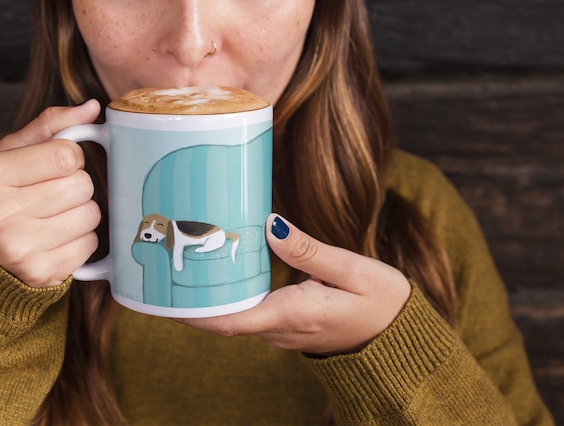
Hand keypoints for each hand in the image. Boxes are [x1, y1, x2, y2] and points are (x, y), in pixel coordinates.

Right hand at [0, 100, 101, 287]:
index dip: (70, 157)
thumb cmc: (1, 193)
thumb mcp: (12, 153)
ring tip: (55, 216)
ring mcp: (17, 248)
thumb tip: (92, 107)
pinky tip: (57, 238)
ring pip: (91, 215)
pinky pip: (89, 246)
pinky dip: (81, 240)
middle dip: (77, 186)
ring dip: (82, 213)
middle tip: (53, 194)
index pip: (66, 154)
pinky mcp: (39, 273)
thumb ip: (51, 126)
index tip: (54, 166)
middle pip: (82, 185)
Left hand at [176, 214, 411, 354]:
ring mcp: (282, 331)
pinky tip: (221, 269)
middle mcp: (280, 330)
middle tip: (164, 264)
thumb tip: (271, 226)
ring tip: (185, 258)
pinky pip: (250, 312)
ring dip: (210, 295)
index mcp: (292, 316)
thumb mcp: (352, 270)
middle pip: (224, 318)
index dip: (192, 314)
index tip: (163, 299)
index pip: (229, 321)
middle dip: (192, 297)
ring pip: (236, 315)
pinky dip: (231, 295)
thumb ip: (310, 251)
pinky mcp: (287, 325)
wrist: (400, 336)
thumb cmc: (381, 303)